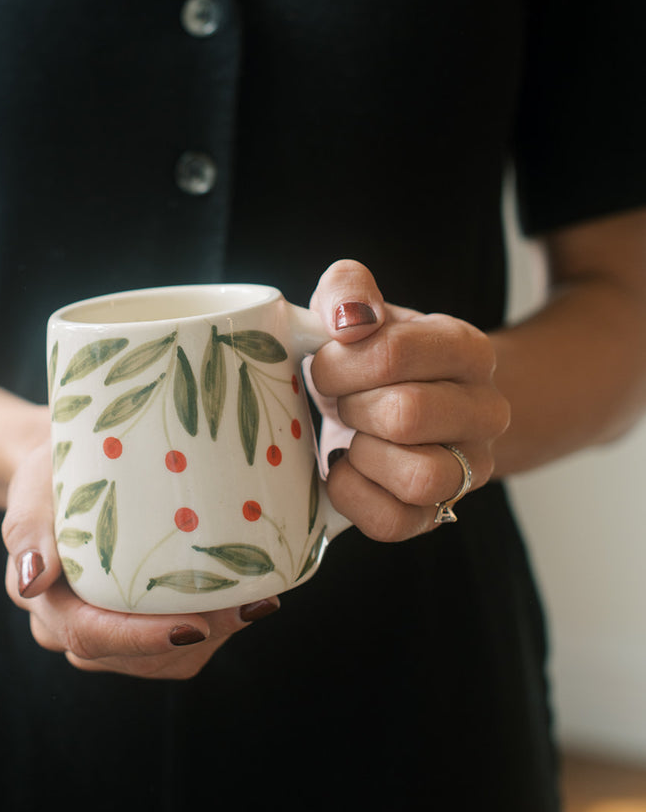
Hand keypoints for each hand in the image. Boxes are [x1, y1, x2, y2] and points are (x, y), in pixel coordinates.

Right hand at [1, 439, 278, 678]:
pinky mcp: (136, 630)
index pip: (90, 634)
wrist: (64, 472)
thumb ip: (28, 529)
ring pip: (162, 660)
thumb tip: (31, 581)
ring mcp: (106, 636)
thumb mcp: (33, 487)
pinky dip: (213, 630)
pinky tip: (243, 600)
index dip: (143, 637)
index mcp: (45, 601)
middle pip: (134, 656)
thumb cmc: (52, 474)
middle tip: (250, 604)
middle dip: (195, 637)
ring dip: (212, 636)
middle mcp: (70, 630)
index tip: (195, 624)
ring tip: (256, 600)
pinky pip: (177, 650)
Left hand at [308, 260, 510, 540]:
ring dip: (364, 454)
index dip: (340, 361)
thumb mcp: (358, 307)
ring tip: (352, 436)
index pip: (395, 352)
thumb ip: (348, 289)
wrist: (404, 402)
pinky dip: (354, 496)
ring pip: (420, 478)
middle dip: (351, 406)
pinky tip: (346, 469)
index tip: (326, 362)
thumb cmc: (372, 354)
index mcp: (467, 349)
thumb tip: (351, 318)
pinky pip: (395, 522)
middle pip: (406, 415)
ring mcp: (471, 469)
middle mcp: (485, 411)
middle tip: (341, 400)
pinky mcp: (440, 514)